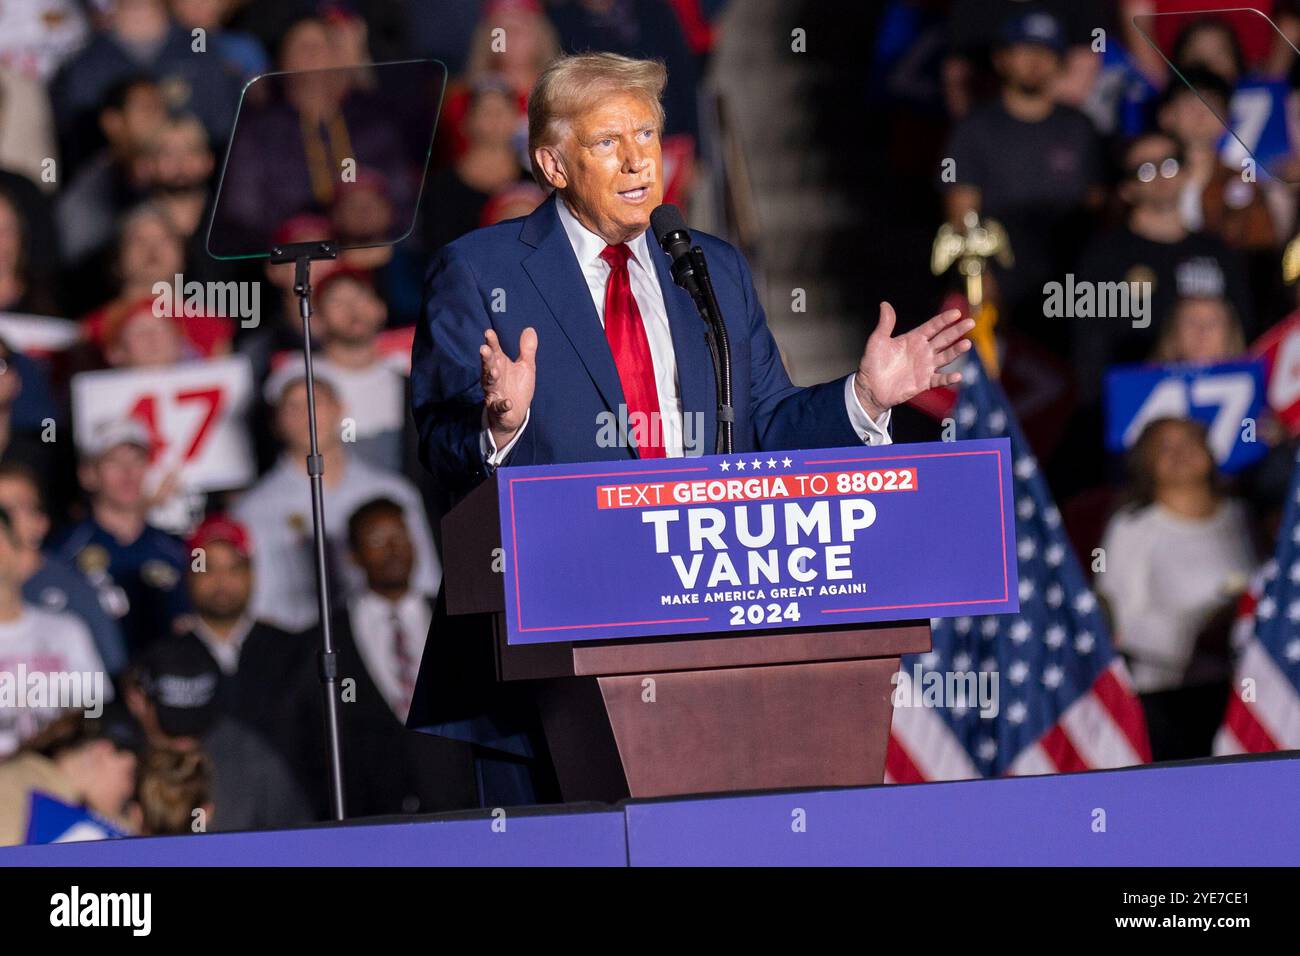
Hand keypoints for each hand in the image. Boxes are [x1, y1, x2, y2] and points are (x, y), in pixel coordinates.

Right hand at [480, 327, 536, 449]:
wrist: (514, 413)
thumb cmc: (517, 387)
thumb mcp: (526, 367)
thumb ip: (527, 349)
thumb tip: (529, 328)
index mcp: (499, 365)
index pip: (494, 351)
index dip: (492, 342)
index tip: (489, 332)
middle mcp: (494, 378)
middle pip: (488, 366)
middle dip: (486, 358)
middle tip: (484, 349)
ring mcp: (495, 393)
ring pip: (489, 384)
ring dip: (491, 378)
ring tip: (494, 371)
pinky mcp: (499, 409)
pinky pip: (500, 407)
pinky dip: (503, 405)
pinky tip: (508, 402)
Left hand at [853, 303, 974, 418]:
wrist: (870, 387)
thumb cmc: (873, 363)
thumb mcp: (877, 340)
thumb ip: (885, 324)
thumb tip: (884, 304)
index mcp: (914, 338)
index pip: (933, 326)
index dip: (944, 320)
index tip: (956, 313)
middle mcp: (923, 351)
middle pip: (944, 339)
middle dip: (957, 331)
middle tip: (970, 322)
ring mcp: (925, 366)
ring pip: (946, 357)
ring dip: (956, 351)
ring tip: (967, 344)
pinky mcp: (924, 382)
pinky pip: (939, 379)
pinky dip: (948, 378)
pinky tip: (957, 376)